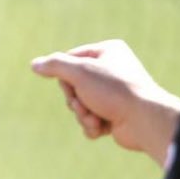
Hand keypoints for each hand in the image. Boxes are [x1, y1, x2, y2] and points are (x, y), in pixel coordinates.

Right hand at [31, 40, 179, 165]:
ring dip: (83, 115)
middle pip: (73, 85)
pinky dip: (92, 126)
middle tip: (84, 105)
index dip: (65, 75)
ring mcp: (114, 94)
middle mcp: (112, 70)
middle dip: (75, 100)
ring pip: (80, 105)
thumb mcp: (80, 71)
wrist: (144, 119)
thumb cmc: (115, 90)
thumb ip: (55, 66)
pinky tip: (104, 127)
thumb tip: (35, 65)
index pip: (70, 59)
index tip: (72, 83)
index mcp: (108, 51)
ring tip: (96, 118)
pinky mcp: (115, 115)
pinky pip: (91, 120)